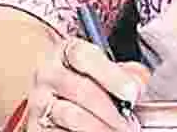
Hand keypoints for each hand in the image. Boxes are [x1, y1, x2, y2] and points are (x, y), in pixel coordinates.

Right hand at [25, 37, 148, 131]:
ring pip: (70, 115)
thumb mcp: (103, 67)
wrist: (49, 95)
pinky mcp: (37, 127)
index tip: (133, 93)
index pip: (84, 56)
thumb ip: (125, 71)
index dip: (111, 75)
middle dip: (111, 110)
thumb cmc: (83, 79)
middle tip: (131, 123)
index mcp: (66, 52)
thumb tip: (140, 82)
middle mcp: (48, 75)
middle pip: (80, 89)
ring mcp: (40, 102)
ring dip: (100, 127)